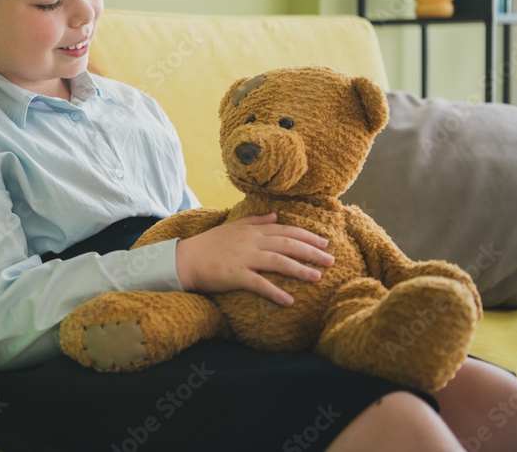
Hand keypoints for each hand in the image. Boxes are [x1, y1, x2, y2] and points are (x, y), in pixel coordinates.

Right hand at [174, 213, 333, 306]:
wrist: (185, 259)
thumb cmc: (208, 244)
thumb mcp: (232, 227)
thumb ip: (254, 220)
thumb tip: (275, 215)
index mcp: (251, 230)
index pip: (285, 230)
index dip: (306, 236)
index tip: (324, 242)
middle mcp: (251, 241)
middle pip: (287, 244)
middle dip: (311, 251)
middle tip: (331, 260)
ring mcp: (243, 258)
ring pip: (278, 261)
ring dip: (300, 269)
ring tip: (318, 277)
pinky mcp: (235, 275)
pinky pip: (259, 284)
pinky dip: (275, 292)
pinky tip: (289, 301)